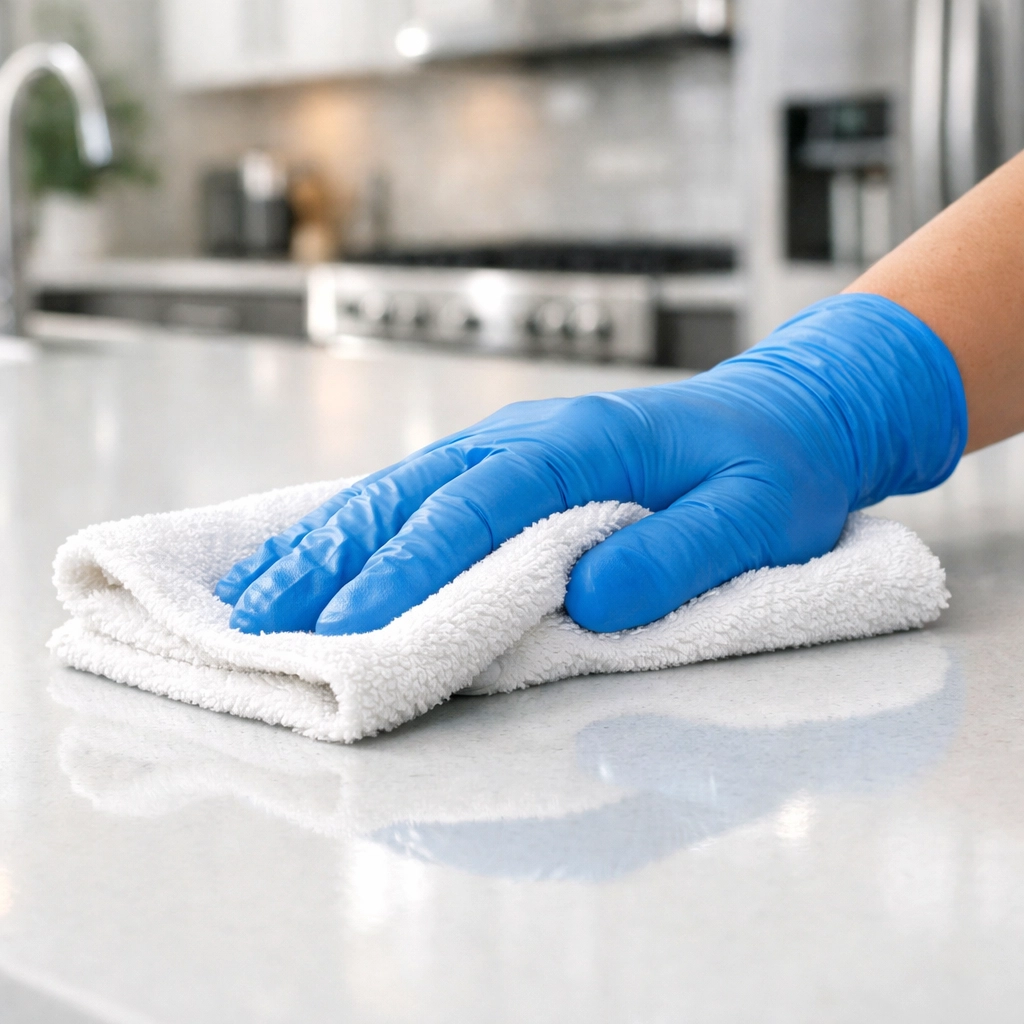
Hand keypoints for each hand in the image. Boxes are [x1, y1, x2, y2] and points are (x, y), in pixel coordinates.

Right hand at [216, 295, 966, 634]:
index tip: (350, 631)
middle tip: (258, 626)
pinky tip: (314, 560)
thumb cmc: (771, 469)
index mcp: (582, 443)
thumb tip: (590, 600)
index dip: (409, 571)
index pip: (477, 509)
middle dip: (332, 563)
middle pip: (409, 496)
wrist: (783, 418)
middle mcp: (527, 438)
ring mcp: (508, 449)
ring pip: (397, 493)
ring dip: (326, 547)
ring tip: (255, 599)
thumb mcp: (759, 515)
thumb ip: (680, 554)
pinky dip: (358, 532)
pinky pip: (417, 498)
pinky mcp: (505, 472)